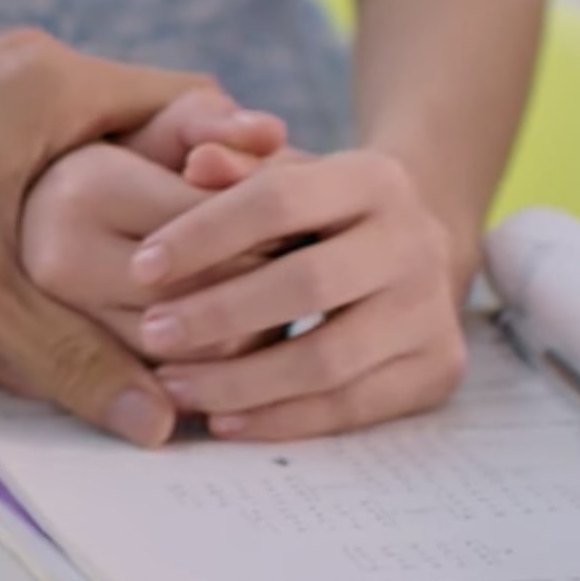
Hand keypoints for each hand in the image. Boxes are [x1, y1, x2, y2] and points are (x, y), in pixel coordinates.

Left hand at [0, 31, 235, 443]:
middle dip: (189, 204)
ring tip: (158, 288)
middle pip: (157, 127)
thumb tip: (154, 417)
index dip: (242, 178)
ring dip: (129, 206)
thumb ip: (68, 354)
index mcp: (57, 84)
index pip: (200, 109)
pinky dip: (74, 200)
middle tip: (221, 281)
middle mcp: (35, 69)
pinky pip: (48, 149)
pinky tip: (77, 268)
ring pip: (99, 141)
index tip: (259, 245)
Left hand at [126, 148, 471, 439]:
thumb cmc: (320, 213)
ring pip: (328, 360)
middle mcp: (415, 242)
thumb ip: (236, 167)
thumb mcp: (283, 176)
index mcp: (374, 179)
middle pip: (308, 284)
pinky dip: (281, 420)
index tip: (140, 267)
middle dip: (218, 314)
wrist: (412, 251)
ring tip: (173, 386)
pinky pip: (351, 407)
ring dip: (239, 382)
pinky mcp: (438, 369)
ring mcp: (433, 310)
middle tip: (150, 335)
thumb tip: (197, 161)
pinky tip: (223, 420)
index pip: (280, 200)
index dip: (204, 233)